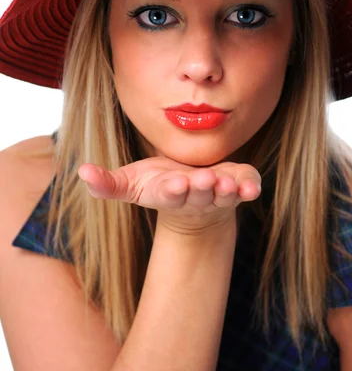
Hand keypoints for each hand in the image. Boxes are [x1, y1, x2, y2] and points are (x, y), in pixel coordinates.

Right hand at [78, 157, 260, 230]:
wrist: (194, 194)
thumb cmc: (160, 183)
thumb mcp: (132, 183)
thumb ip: (108, 183)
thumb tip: (81, 173)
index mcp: (170, 194)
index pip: (170, 195)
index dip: (173, 190)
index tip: (174, 184)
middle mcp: (197, 197)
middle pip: (200, 194)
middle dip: (203, 188)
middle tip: (206, 179)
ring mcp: (219, 194)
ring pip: (225, 194)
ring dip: (227, 190)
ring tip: (227, 182)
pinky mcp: (238, 185)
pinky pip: (247, 187)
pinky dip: (251, 187)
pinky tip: (252, 186)